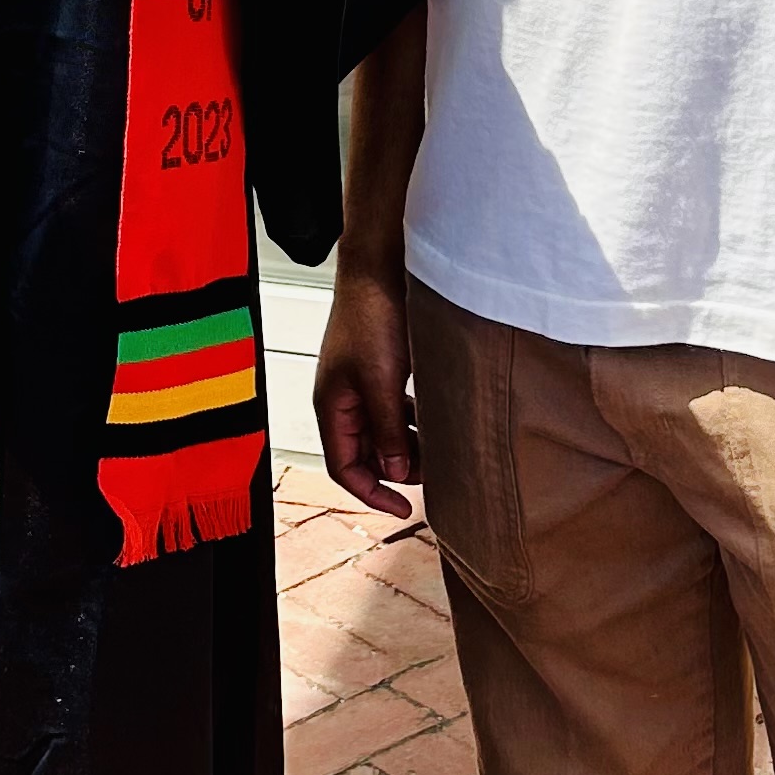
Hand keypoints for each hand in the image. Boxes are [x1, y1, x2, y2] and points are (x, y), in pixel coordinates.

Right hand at [314, 259, 417, 520]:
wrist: (380, 265)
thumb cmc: (372, 315)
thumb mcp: (381, 381)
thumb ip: (389, 430)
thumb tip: (397, 473)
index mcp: (333, 406)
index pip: (345, 468)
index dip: (372, 493)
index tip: (403, 509)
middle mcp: (344, 399)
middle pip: (367, 453)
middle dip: (398, 469)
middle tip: (436, 473)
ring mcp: (362, 383)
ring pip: (386, 431)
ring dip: (410, 445)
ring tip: (442, 448)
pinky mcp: (382, 368)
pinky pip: (397, 408)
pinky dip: (416, 420)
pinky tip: (439, 416)